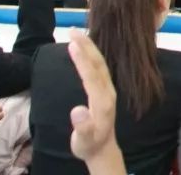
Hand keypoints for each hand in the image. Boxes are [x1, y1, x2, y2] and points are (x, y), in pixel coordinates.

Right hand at [68, 29, 124, 171]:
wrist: (102, 149)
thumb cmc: (89, 145)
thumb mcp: (84, 140)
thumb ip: (82, 127)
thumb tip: (77, 110)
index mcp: (102, 101)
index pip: (92, 76)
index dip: (82, 60)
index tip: (72, 44)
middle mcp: (108, 91)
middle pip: (98, 64)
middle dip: (86, 46)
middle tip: (73, 31)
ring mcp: (107, 89)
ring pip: (99, 64)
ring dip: (89, 47)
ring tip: (77, 34)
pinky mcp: (104, 89)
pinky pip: (98, 68)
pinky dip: (91, 55)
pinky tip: (84, 49)